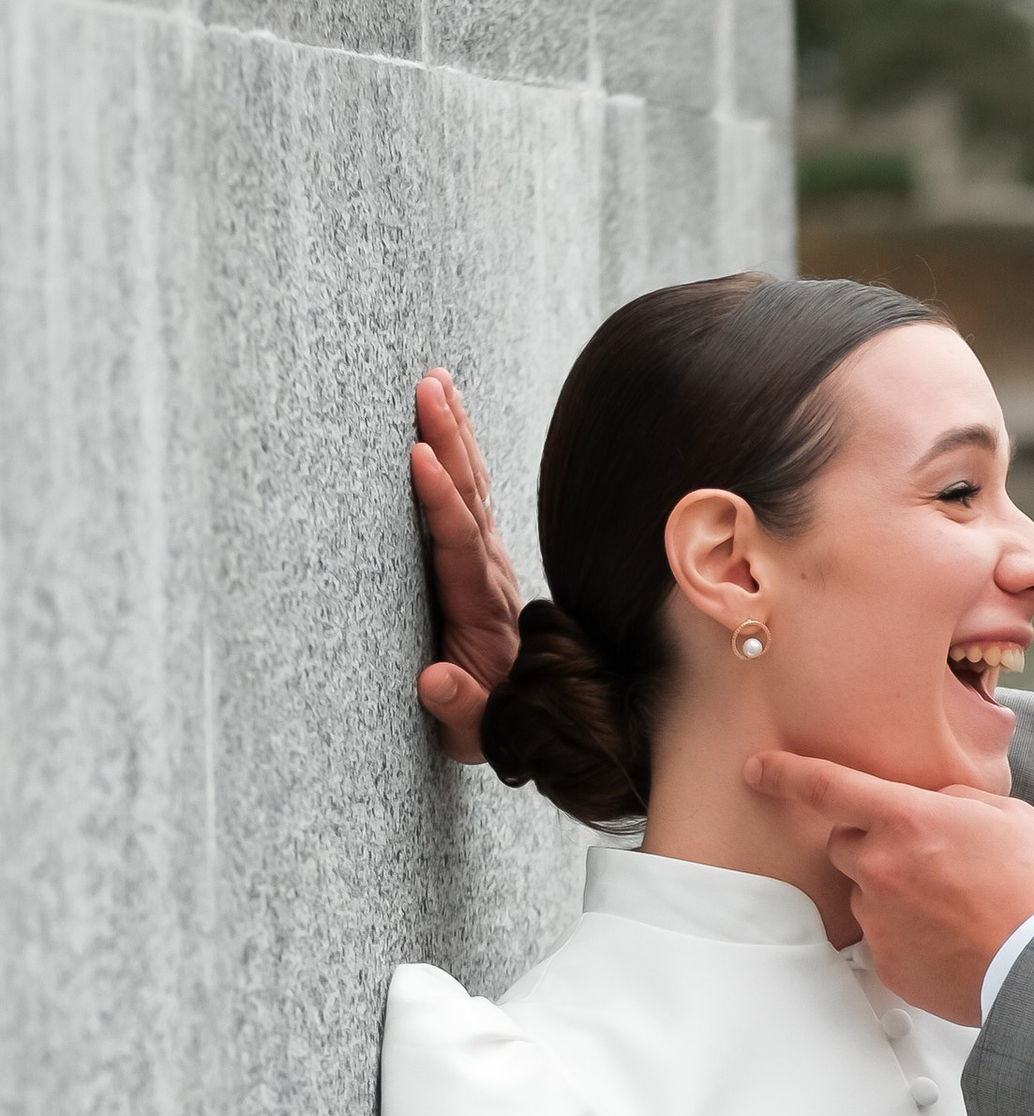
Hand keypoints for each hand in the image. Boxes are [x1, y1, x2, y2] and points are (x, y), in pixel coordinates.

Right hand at [412, 370, 522, 760]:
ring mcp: (488, 560)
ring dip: (455, 433)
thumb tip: (435, 679)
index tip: (420, 457)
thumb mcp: (478, 733)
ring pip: (472, 487)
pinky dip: (458, 453)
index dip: (441, 501)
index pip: (460, 544)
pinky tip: (444, 416)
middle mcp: (488, 574)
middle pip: (471, 498)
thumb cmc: (494, 721)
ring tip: (434, 382)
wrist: (531, 713)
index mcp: (480, 607)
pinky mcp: (480, 556)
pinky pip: (470, 495)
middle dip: (450, 441)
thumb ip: (462, 709)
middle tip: (428, 388)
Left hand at [747, 751, 1033, 1024]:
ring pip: (864, 893)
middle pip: (842, 844)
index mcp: (908, 820)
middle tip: (923, 860)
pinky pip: (882, 937)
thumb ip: (954, 801)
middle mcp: (881, 867)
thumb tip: (933, 805)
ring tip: (948, 906)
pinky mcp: (886, 962)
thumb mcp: (1006, 814)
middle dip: (871, 844)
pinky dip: (906, 934)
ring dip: (891, 892)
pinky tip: (947, 936)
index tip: (760, 768)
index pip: (827, 786)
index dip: (786, 773)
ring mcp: (880, 919)